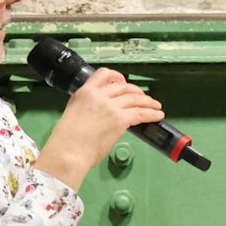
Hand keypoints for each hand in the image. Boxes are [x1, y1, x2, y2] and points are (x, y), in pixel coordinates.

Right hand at [35, 69, 165, 189]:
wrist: (68, 151)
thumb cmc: (67, 140)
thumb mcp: (74, 113)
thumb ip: (90, 108)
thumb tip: (104, 114)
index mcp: (84, 92)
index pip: (104, 74)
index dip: (118, 76)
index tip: (124, 82)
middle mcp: (98, 95)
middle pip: (124, 86)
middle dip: (137, 91)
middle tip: (143, 98)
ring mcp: (110, 106)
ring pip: (135, 98)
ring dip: (148, 102)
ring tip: (156, 106)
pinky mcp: (120, 119)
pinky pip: (141, 113)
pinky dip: (152, 113)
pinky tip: (158, 115)